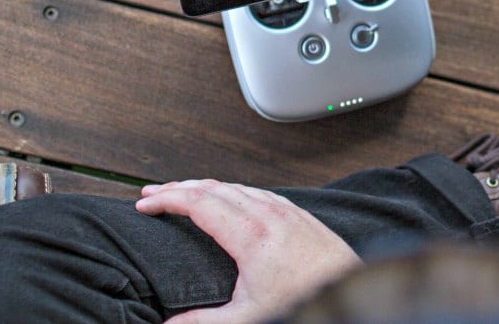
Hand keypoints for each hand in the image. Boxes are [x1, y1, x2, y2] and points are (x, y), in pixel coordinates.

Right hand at [136, 180, 361, 323]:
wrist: (354, 298)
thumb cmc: (306, 304)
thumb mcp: (248, 319)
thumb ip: (202, 321)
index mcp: (252, 234)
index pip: (199, 202)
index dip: (166, 199)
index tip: (143, 204)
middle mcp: (270, 214)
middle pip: (214, 187)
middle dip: (178, 187)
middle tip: (152, 195)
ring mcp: (288, 211)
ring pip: (237, 187)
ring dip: (205, 187)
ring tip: (182, 194)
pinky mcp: (301, 216)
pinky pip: (259, 193)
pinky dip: (233, 192)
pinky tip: (229, 200)